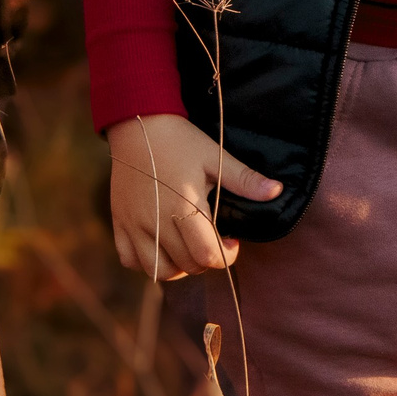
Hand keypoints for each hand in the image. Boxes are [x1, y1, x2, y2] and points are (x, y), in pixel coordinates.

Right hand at [105, 114, 282, 279]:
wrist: (138, 124)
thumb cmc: (180, 141)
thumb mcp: (215, 156)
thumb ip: (245, 179)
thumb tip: (277, 191)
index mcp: (183, 206)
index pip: (207, 255)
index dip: (226, 255)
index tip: (231, 240)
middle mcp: (157, 221)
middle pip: (187, 266)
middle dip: (206, 260)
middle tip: (212, 240)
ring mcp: (134, 225)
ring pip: (159, 270)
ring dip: (179, 267)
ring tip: (188, 247)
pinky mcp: (119, 223)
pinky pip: (130, 260)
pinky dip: (147, 262)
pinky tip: (161, 246)